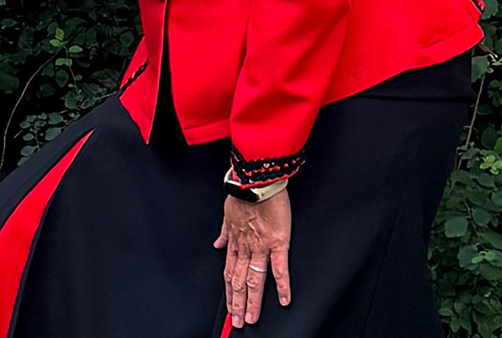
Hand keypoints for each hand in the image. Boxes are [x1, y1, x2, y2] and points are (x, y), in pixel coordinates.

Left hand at [214, 189, 292, 326]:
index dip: (229, 292)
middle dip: (238, 303)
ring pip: (254, 279)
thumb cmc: (243, 193)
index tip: (229, 307)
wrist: (255, 179)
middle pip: (239, 281)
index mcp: (235, 242)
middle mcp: (245, 247)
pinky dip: (282, 285)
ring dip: (252, 301)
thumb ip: (224, 233)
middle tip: (239, 321)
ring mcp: (260, 246)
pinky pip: (279, 267)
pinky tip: (284, 299)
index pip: (229, 273)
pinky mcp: (277, 242)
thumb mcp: (227, 214)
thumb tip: (217, 244)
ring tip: (252, 318)